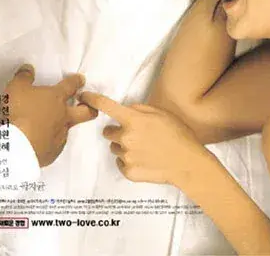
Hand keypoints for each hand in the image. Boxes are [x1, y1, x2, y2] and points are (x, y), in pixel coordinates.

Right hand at [6, 64, 97, 166]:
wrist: (17, 147)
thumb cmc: (19, 112)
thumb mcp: (16, 88)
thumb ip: (23, 77)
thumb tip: (28, 69)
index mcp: (56, 98)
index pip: (71, 85)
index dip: (77, 81)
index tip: (81, 79)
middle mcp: (63, 116)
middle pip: (86, 111)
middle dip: (90, 107)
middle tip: (87, 105)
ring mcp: (60, 136)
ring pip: (69, 129)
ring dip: (63, 126)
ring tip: (50, 126)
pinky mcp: (53, 152)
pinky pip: (54, 145)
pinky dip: (49, 142)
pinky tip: (39, 142)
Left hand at [80, 92, 207, 187]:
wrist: (187, 162)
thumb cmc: (177, 133)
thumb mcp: (160, 113)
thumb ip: (139, 109)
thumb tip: (125, 110)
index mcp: (133, 120)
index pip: (106, 106)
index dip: (92, 99)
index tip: (82, 96)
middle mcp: (125, 138)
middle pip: (108, 132)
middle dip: (118, 131)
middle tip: (136, 134)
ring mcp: (126, 156)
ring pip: (115, 148)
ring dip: (124, 146)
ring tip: (144, 148)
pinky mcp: (128, 172)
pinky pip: (121, 163)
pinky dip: (128, 161)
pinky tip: (144, 160)